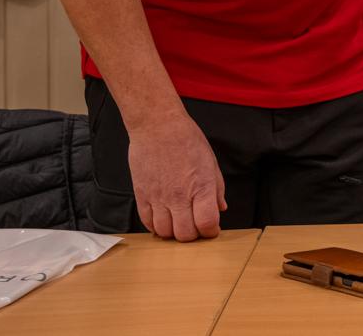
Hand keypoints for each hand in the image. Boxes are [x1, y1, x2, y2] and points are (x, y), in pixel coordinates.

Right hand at [127, 114, 226, 241]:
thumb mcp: (210, 162)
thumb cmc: (187, 140)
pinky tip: (164, 218)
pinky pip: (147, 222)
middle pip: (185, 234)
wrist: (158, 126)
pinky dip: (156, 226)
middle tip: (195, 226)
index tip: (211, 228)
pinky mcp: (142, 195)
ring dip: (173, 233)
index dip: (211, 231)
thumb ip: (217, 188)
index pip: (207, 223)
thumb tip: (221, 209)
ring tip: (179, 222)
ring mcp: (159, 197)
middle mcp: (179, 195)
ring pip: (165, 233)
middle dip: (193, 235)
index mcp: (202, 186)